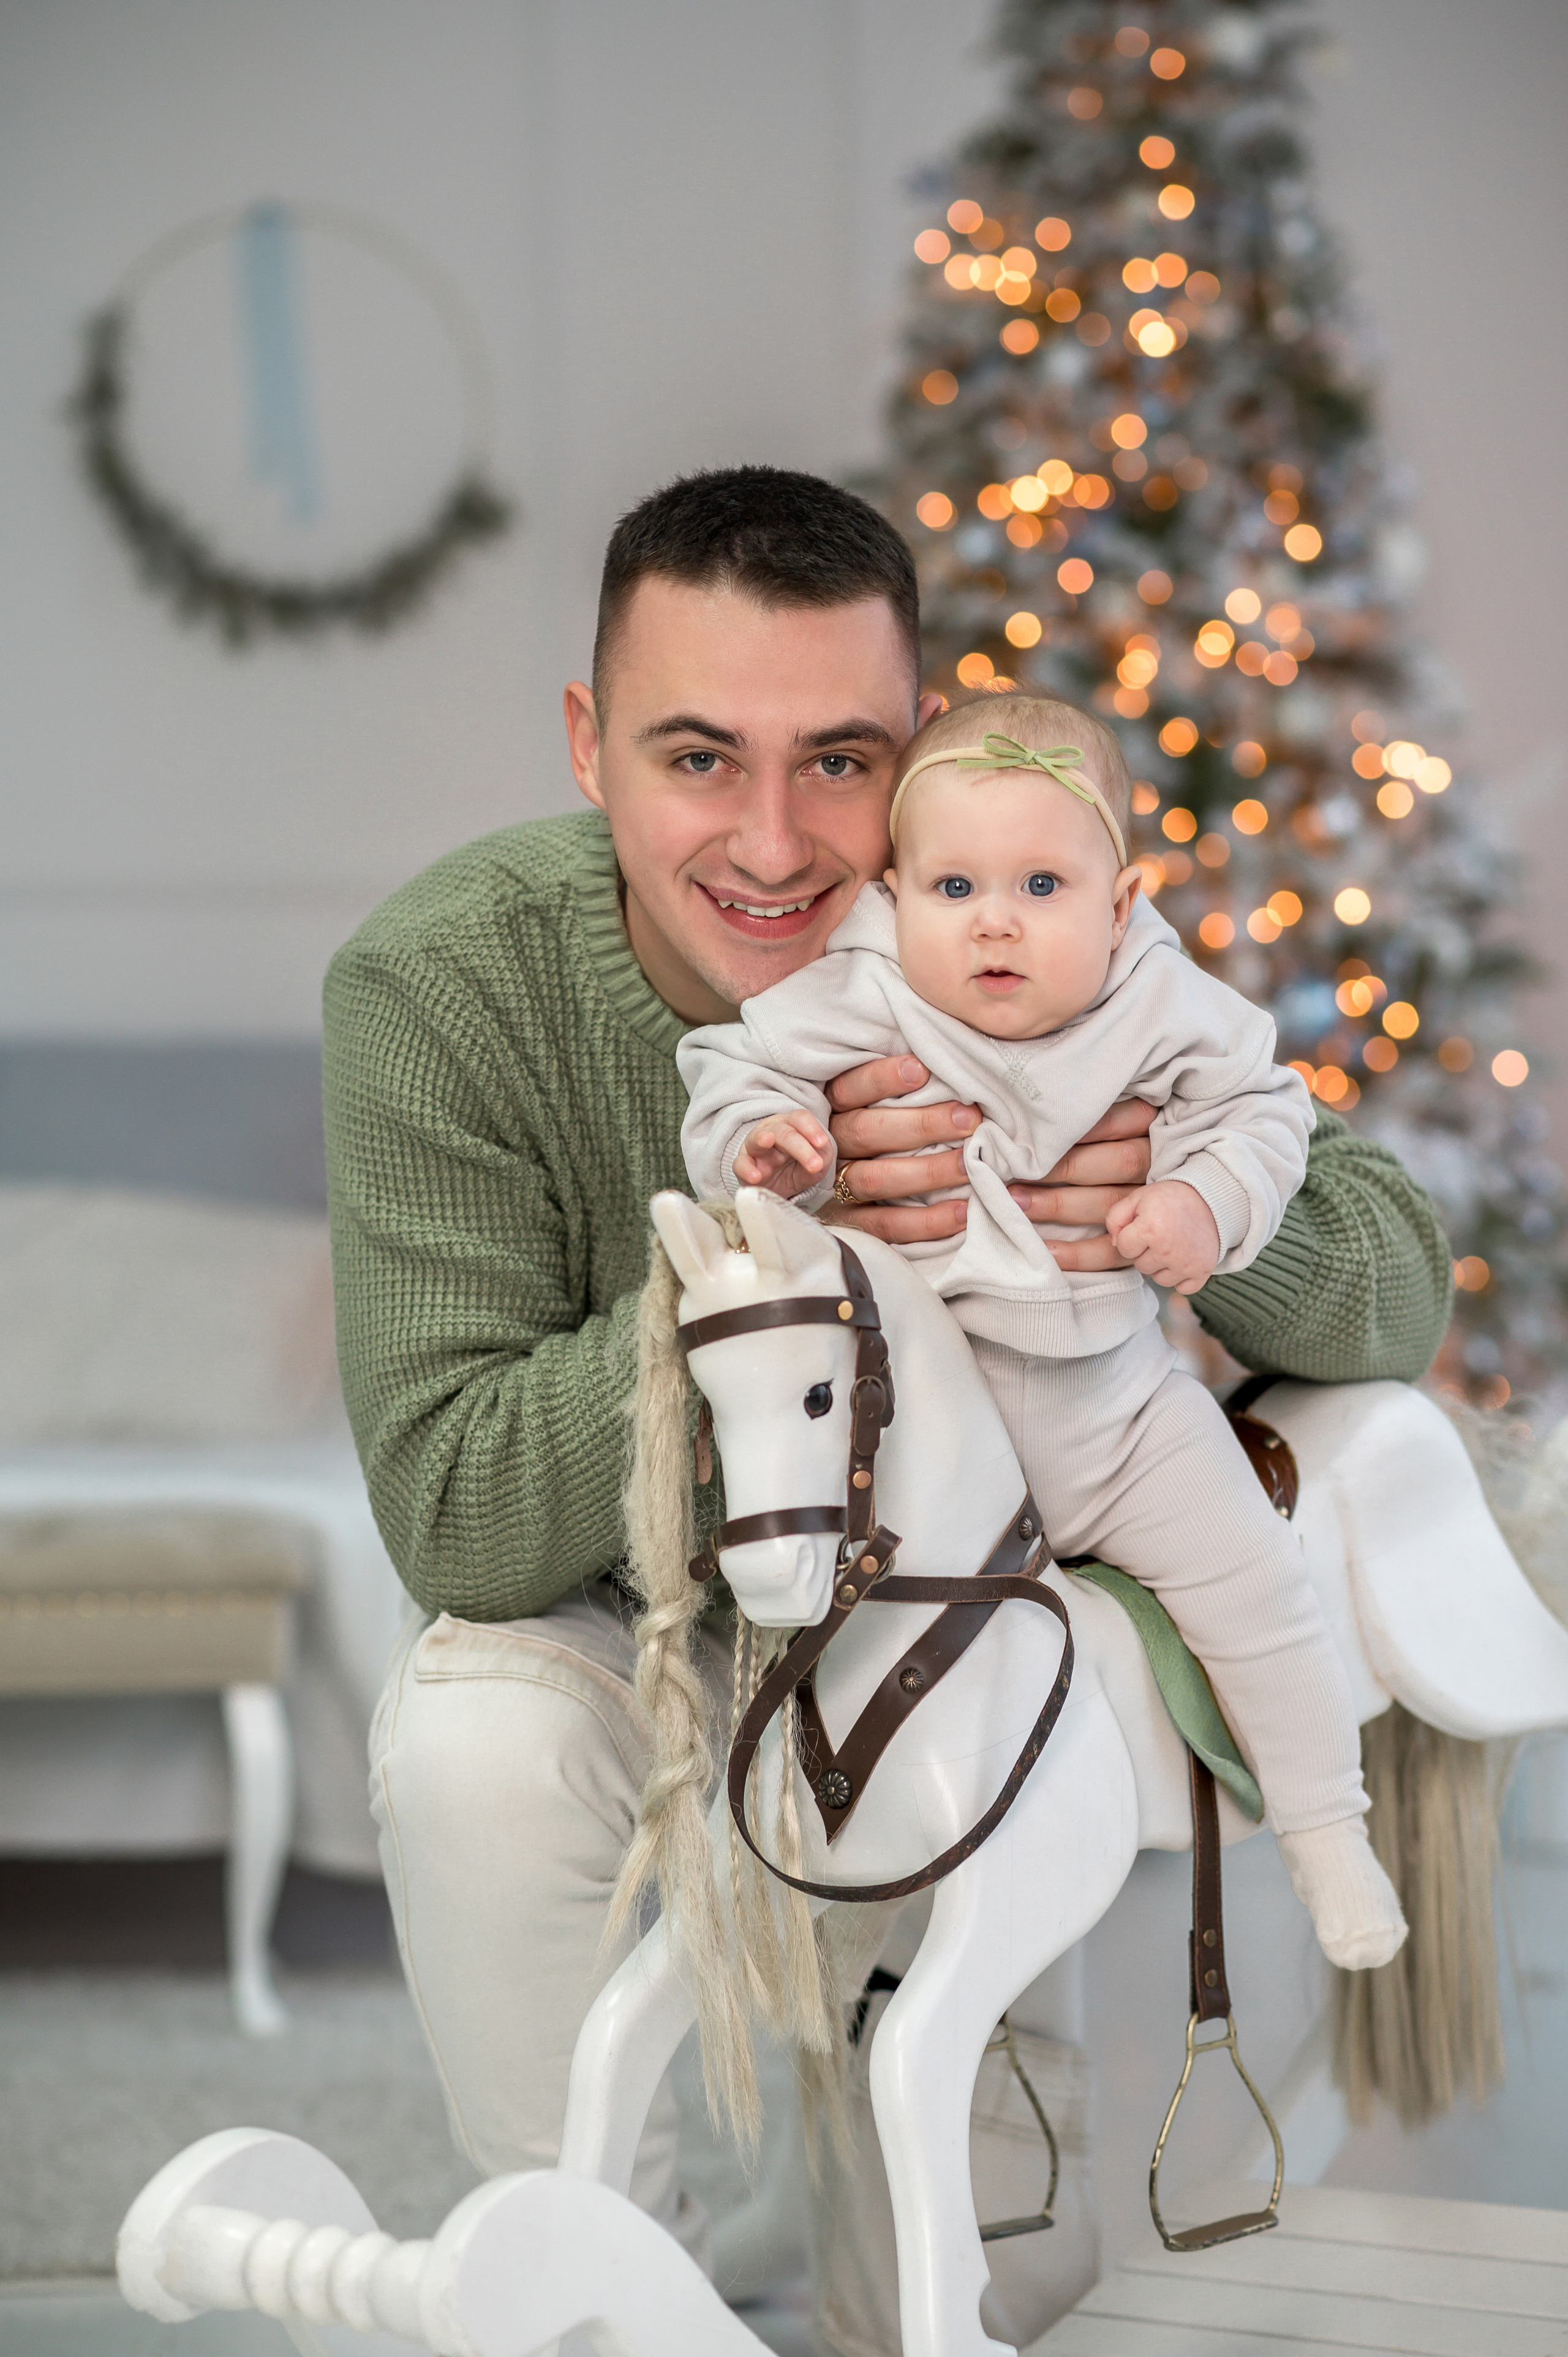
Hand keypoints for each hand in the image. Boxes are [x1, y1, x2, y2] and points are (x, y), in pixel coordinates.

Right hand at [734, 1109, 833, 1197]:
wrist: (780, 1188)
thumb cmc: (798, 1166)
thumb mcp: (818, 1160)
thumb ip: (822, 1155)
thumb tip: (820, 1156)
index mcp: (791, 1126)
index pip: (799, 1118)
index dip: (811, 1128)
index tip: (822, 1143)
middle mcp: (771, 1132)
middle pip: (782, 1131)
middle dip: (800, 1147)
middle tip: (815, 1165)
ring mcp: (754, 1148)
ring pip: (756, 1139)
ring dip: (761, 1139)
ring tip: (767, 1141)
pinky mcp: (743, 1167)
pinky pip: (739, 1164)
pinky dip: (746, 1169)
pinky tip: (756, 1177)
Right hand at [822, 1056, 976, 1242]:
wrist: (833, 1198)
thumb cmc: (880, 1132)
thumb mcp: (875, 1104)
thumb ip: (904, 1088)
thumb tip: (950, 1067)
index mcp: (832, 1109)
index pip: (849, 1088)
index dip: (881, 1078)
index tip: (921, 1070)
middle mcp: (830, 1146)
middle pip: (866, 1131)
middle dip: (921, 1125)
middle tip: (968, 1119)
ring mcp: (837, 1188)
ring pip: (876, 1178)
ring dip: (928, 1171)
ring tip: (969, 1164)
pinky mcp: (851, 1225)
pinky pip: (888, 1225)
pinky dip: (927, 1221)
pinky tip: (963, 1210)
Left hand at [1007, 1099, 1154, 1272]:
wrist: (1176, 1201)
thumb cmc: (1127, 1143)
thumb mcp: (1123, 1115)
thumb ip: (1091, 1108)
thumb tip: (1032, 1111)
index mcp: (1154, 1127)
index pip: (1117, 1122)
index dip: (1077, 1127)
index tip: (1033, 1131)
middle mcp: (1158, 1165)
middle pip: (1116, 1163)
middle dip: (1063, 1168)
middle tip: (1015, 1171)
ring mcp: (1152, 1206)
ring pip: (1108, 1206)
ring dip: (1058, 1206)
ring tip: (1017, 1204)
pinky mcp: (1143, 1239)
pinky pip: (1112, 1252)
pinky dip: (1078, 1254)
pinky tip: (1045, 1250)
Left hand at [1104, 1178, 1219, 1294]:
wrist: (1210, 1199)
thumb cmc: (1169, 1199)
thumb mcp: (1138, 1198)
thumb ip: (1116, 1217)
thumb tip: (1114, 1244)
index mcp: (1150, 1228)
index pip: (1123, 1248)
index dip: (1130, 1236)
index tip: (1144, 1225)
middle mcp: (1168, 1249)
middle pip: (1141, 1265)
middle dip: (1146, 1251)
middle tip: (1162, 1233)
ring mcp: (1186, 1263)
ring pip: (1159, 1279)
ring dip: (1163, 1266)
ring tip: (1173, 1244)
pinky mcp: (1202, 1271)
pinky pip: (1182, 1288)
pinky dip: (1182, 1278)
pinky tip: (1184, 1259)